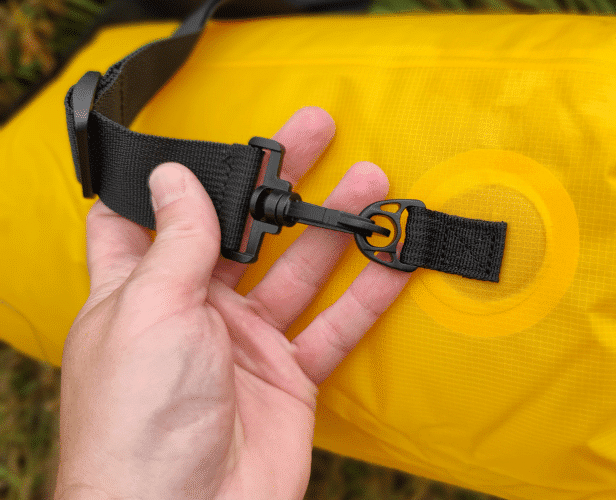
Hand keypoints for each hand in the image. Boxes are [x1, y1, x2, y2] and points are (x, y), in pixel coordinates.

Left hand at [55, 107, 411, 499]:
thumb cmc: (138, 421)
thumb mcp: (151, 311)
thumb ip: (176, 242)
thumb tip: (175, 177)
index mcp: (144, 288)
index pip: (150, 219)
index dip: (176, 179)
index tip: (212, 141)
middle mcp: (196, 310)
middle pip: (242, 230)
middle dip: (279, 181)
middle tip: (317, 134)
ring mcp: (246, 343)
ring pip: (299, 271)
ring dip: (335, 229)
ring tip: (372, 184)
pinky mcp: (288, 377)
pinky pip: (334, 327)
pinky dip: (367, 297)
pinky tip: (395, 262)